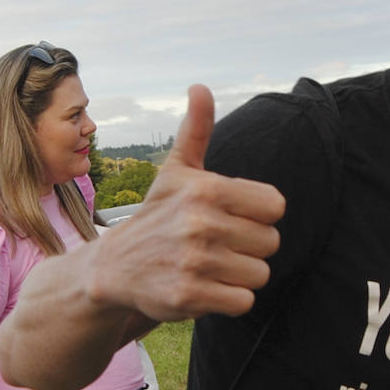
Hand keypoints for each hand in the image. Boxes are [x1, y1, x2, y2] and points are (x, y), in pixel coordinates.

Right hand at [90, 86, 285, 322]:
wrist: (113, 268)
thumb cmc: (158, 215)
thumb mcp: (176, 172)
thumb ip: (196, 131)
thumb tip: (200, 87)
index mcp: (207, 190)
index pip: (275, 206)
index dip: (259, 215)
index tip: (234, 217)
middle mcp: (201, 223)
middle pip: (271, 242)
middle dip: (250, 247)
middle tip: (218, 245)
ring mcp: (194, 261)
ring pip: (260, 274)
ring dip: (240, 275)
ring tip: (211, 266)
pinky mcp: (189, 296)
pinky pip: (244, 301)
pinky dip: (230, 299)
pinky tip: (206, 287)